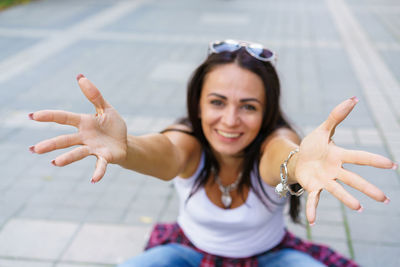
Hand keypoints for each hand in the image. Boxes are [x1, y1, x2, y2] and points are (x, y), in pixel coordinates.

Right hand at [29, 74, 126, 182]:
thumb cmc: (112, 126)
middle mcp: (85, 137)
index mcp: (84, 123)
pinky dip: (97, 172)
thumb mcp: (106, 108)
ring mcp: (94, 149)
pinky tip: (93, 180)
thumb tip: (80, 77)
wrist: (125, 142)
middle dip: (51, 144)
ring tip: (55, 163)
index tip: (33, 116)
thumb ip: (94, 95)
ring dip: (67, 158)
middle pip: (66, 140)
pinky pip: (100, 165)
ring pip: (78, 153)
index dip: (49, 116)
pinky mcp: (105, 157)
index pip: (64, 118)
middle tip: (34, 149)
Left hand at [294, 97, 396, 224]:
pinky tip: (312, 221)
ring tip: (358, 207)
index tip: (391, 165)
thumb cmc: (314, 145)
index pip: (359, 157)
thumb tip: (353, 98)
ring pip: (338, 190)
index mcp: (339, 155)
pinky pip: (314, 199)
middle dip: (368, 188)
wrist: (299, 158)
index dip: (374, 161)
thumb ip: (336, 116)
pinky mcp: (313, 187)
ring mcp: (325, 180)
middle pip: (353, 179)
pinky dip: (313, 210)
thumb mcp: (323, 129)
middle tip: (384, 199)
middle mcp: (335, 170)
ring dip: (347, 199)